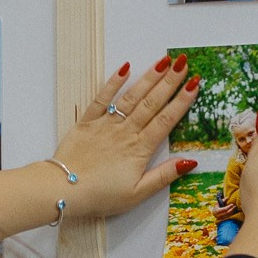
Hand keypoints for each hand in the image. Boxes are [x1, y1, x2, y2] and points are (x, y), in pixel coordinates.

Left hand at [55, 56, 200, 219]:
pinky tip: (125, 68)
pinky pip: (102, 98)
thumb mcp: (137, 194)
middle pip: (152, 103)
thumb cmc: (100, 195)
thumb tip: (190, 161)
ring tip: (163, 61)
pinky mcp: (87, 122)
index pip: (166, 120)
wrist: (63, 190)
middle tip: (184, 63)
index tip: (194, 84)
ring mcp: (106, 124)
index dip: (182, 101)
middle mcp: (126, 131)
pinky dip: (113, 82)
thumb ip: (164, 176)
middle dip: (170, 81)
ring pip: (132, 96)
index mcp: (140, 149)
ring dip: (148, 78)